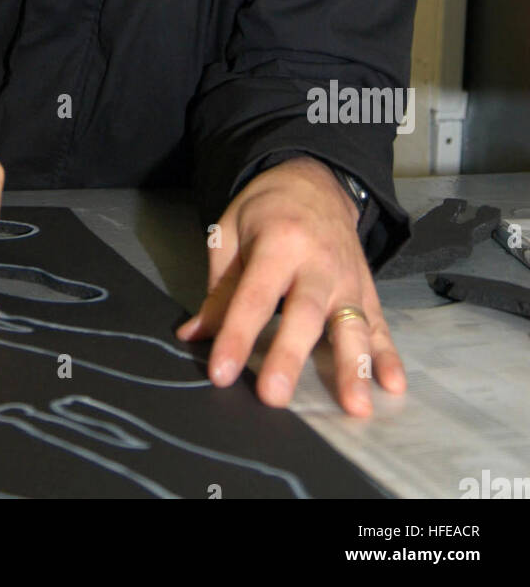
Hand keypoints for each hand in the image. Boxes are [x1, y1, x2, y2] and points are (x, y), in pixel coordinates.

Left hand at [175, 156, 405, 415]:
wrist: (314, 179)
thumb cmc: (265, 209)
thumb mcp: (230, 233)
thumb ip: (218, 288)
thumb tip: (194, 336)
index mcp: (277, 243)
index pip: (254, 296)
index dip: (236, 335)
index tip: (222, 372)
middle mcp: (317, 262)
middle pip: (304, 314)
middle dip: (289, 356)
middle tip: (275, 397)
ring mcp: (347, 277)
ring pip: (352, 324)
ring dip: (354, 367)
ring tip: (355, 407)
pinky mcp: (366, 288)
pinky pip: (379, 324)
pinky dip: (388, 356)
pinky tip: (394, 386)